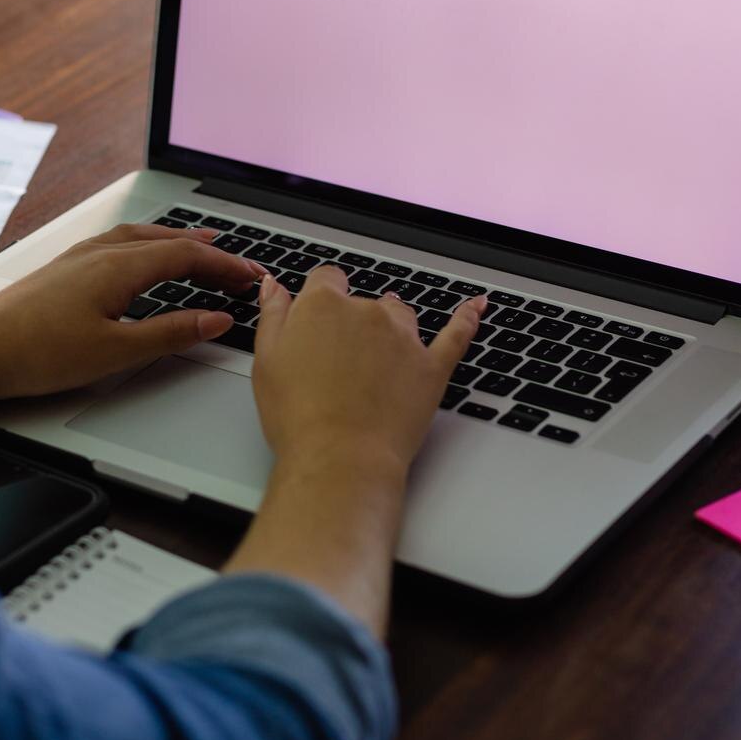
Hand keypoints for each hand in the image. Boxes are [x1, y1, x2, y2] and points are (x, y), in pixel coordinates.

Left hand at [0, 222, 266, 413]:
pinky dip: (149, 245)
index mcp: (119, 266)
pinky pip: (121, 243)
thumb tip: (215, 320)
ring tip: (203, 247)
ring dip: (179, 242)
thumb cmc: (37, 353)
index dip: (227, 264)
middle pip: (169, 241)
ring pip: (143, 238)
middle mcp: (101, 252)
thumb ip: (171, 333)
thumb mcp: (116, 352)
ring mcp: (81, 256)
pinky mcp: (66, 267)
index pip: (188, 255)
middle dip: (210, 252)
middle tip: (240, 267)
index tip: (253, 276)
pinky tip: (145, 257)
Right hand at [251, 265, 487, 482]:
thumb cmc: (298, 417)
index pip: (326, 279)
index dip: (320, 298)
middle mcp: (367, 312)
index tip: (316, 318)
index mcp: (323, 306)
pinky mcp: (432, 366)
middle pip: (364, 302)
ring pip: (401, 316)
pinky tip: (475, 306)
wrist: (340, 460)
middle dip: (352, 324)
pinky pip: (456, 334)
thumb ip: (273, 316)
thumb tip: (274, 286)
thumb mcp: (266, 361)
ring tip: (379, 358)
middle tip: (338, 365)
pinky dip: (466, 318)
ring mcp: (405, 338)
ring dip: (391, 328)